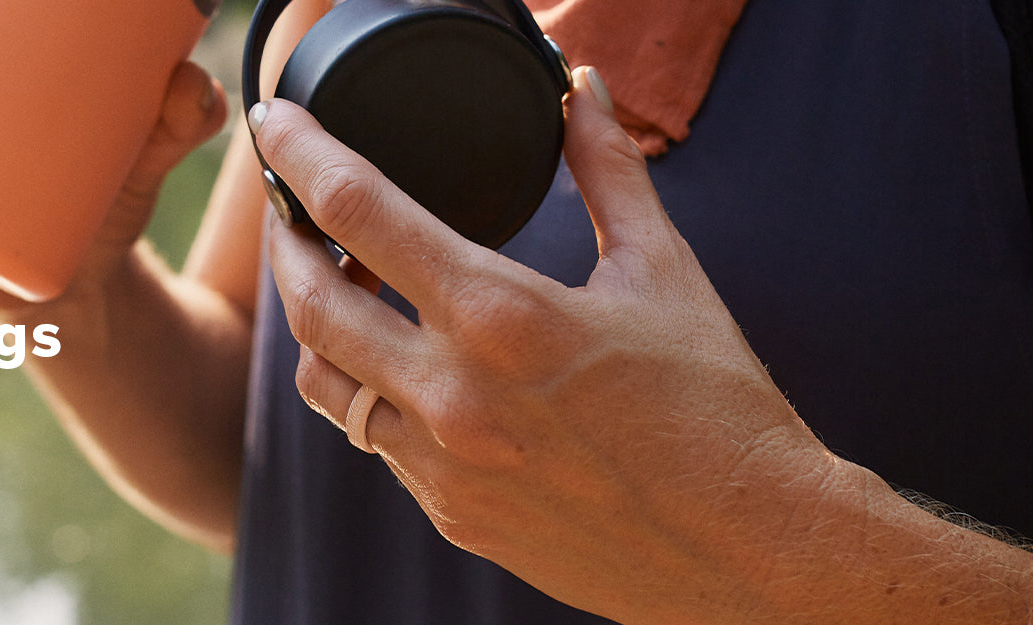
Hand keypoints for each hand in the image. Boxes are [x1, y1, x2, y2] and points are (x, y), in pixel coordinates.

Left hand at [252, 67, 865, 622]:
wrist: (751, 548)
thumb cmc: (719, 407)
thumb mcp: (662, 270)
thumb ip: (608, 171)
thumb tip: (581, 93)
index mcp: (499, 316)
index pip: (357, 211)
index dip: (303, 155)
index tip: (280, 129)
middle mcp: (453, 394)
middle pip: (309, 304)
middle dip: (287, 245)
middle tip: (293, 212)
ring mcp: (444, 466)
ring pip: (327, 384)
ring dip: (320, 328)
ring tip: (343, 290)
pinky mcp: (454, 515)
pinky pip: (380, 444)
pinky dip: (378, 395)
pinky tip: (411, 371)